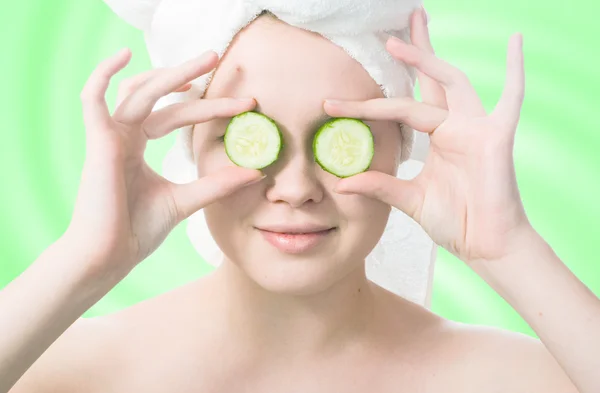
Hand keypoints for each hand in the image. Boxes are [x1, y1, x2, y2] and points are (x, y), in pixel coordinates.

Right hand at [66, 49, 264, 278]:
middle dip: (189, 76)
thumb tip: (256, 172)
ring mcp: (109, 136)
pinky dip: (103, 73)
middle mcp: (123, 135)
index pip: (176, 115)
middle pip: (159, 95)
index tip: (244, 105)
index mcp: (138, 145)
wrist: (109, 257)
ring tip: (204, 61)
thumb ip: (217, 184)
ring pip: (139, 91)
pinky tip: (123, 55)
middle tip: (218, 58)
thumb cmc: (138, 231)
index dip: (208, 108)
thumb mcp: (187, 200)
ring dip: (169, 74)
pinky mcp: (98, 142)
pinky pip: (93, 99)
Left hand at [324, 7, 532, 264]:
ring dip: (426, 60)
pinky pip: (511, 98)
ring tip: (396, 41)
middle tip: (387, 32)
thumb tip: (342, 182)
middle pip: (429, 80)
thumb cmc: (455, 221)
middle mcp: (454, 125)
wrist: (484, 245)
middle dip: (411, 54)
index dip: (367, 105)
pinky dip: (515, 70)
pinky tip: (516, 41)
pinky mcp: (496, 137)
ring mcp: (475, 128)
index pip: (399, 108)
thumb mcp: (408, 199)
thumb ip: (379, 186)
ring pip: (451, 82)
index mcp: (436, 137)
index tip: (332, 104)